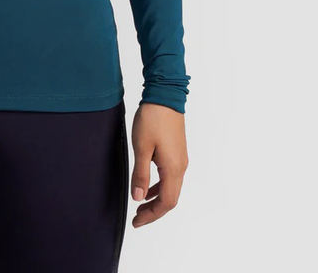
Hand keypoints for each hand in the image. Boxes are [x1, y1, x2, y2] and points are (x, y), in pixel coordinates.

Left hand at [129, 101, 187, 227]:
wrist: (165, 95)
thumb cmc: (152, 118)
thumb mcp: (142, 147)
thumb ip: (140, 174)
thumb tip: (138, 198)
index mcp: (173, 168)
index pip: (166, 202)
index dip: (151, 215)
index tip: (136, 222)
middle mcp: (181, 167)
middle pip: (171, 199)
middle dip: (154, 211)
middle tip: (137, 218)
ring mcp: (181, 159)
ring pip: (171, 188)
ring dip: (156, 199)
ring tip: (140, 204)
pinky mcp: (177, 152)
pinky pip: (171, 177)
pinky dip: (159, 186)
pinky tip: (148, 186)